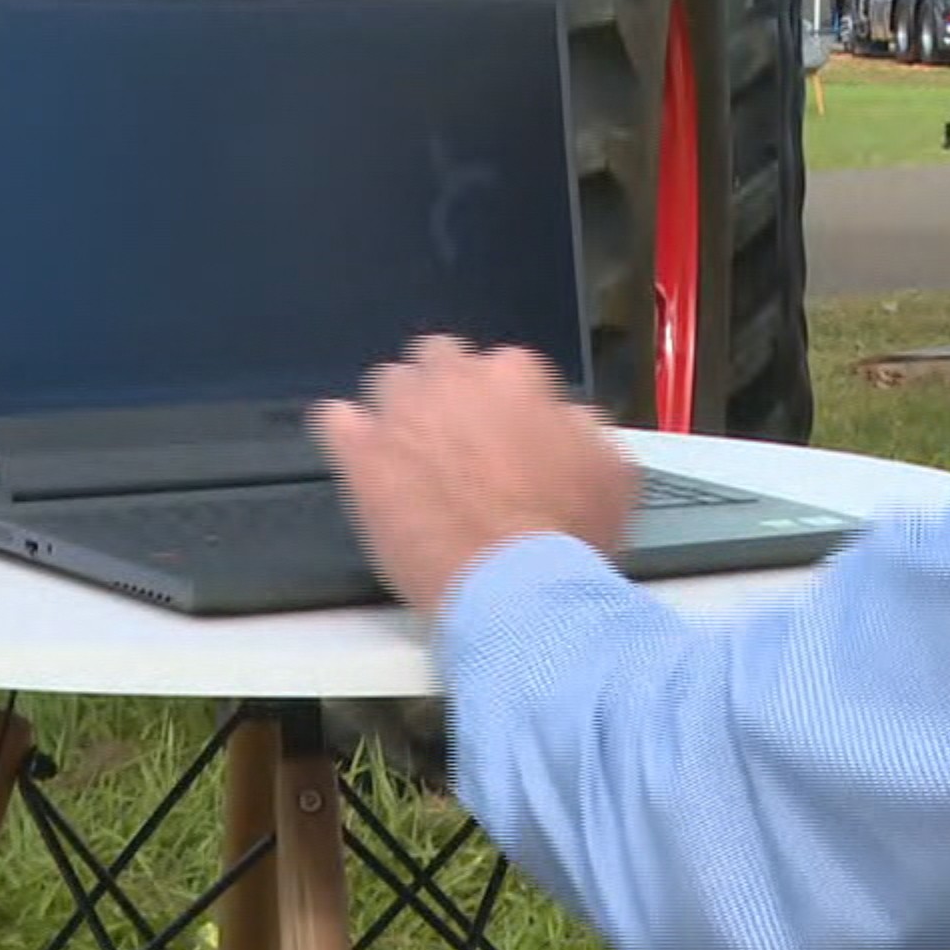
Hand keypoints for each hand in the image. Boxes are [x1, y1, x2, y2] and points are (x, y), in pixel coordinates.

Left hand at [311, 336, 636, 612]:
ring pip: (389, 383)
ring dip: (402, 412)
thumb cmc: (567, 537)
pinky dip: (349, 436)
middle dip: (448, 392)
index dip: (506, 407)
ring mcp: (401, 414)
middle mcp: (453, 380)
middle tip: (460, 442)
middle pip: (439, 360)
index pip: (504, 368)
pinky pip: (336, 420)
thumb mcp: (613, 471)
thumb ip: (582, 426)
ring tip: (414, 457)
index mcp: (514, 376)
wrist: (516, 589)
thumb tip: (563, 417)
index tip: (507, 438)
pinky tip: (365, 461)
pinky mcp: (361, 455)